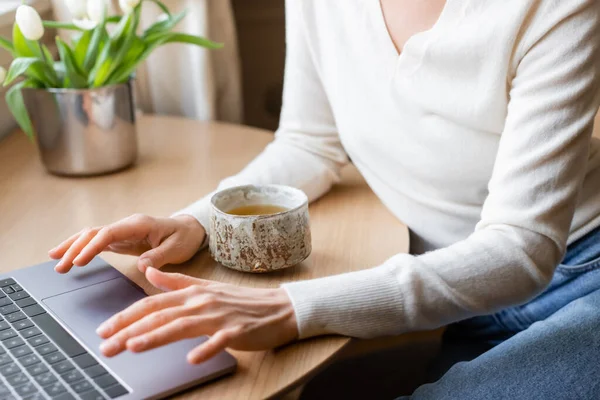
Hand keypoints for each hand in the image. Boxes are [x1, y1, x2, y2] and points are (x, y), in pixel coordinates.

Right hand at [49, 214, 205, 273]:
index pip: (109, 233)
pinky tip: (69, 257)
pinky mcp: (121, 239)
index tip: (79, 261)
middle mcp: (127, 225)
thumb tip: (141, 266)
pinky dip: (82, 249)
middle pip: (94, 233)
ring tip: (54, 260)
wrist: (189, 229)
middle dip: (75, 248)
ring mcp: (122, 231)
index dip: (92, 246)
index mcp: (139, 224)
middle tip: (59, 265)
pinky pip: (97, 242)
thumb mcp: (176, 248)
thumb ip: (158, 256)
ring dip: (73, 247)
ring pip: (92, 236)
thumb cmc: (184, 237)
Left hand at [96, 268, 297, 362]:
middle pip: (160, 315)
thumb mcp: (206, 287)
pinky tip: (191, 359)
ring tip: (132, 346)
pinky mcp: (237, 331)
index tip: (103, 329)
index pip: (152, 303)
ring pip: (182, 326)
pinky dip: (205, 349)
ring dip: (156, 336)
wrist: (278, 308)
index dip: (126, 315)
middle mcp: (202, 302)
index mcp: (193, 292)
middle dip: (129, 330)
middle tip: (105, 345)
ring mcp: (220, 316)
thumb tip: (148, 271)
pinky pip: (219, 341)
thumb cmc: (241, 301)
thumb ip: (175, 281)